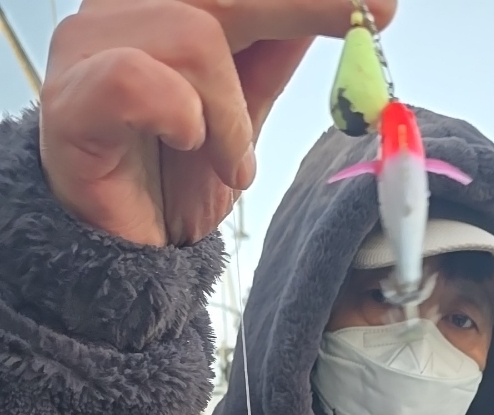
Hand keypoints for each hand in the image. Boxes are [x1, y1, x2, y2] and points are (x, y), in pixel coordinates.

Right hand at [39, 0, 396, 246]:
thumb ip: (270, 57)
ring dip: (231, 112)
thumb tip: (334, 5)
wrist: (128, 261)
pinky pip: (141, 80)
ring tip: (228, 164)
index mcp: (156, 5)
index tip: (375, 0)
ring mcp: (86, 48)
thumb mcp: (241, 115)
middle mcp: (116, 11)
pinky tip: (188, 146)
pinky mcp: (71, 100)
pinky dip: (184, 118)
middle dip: (301, 3)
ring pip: (194, 34)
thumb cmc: (171, 185)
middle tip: (366, 18)